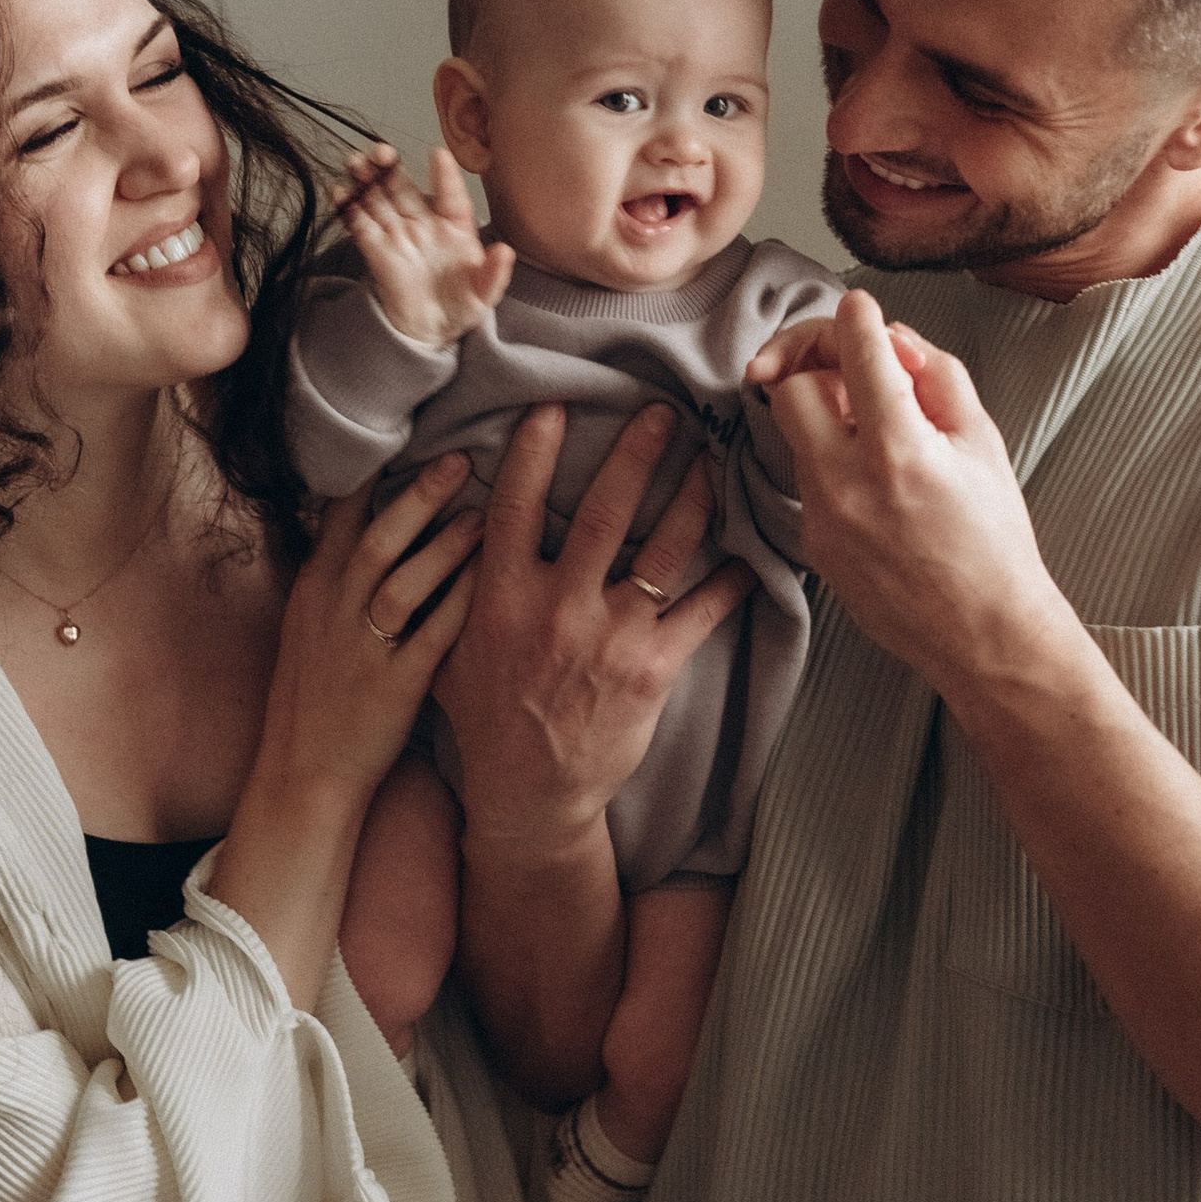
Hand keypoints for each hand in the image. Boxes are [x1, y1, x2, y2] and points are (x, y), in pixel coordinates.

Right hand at [255, 457, 483, 812]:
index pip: (340, 515)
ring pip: (403, 582)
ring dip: (446, 544)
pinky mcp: (394, 685)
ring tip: (488, 513)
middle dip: (419, 496)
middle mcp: (334, 609)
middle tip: (461, 457)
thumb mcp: (314, 625)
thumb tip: (377, 521)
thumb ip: (343, 575)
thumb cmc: (318, 698)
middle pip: (377, 538)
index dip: (373, 472)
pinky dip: (463, 602)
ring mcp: (361, 647)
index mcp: (315, 588)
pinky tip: (498, 579)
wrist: (302, 774)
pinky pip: (433, 635)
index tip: (408, 430)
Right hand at [338, 143, 514, 349]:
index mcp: (455, 226)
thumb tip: (505, 251)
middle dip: (389, 167)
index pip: (451, 195)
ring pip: (377, 198)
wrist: (433, 330)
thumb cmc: (463, 305)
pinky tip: (339, 192)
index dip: (445, 175)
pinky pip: (359, 224)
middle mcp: (424, 223)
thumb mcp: (485, 293)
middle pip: (403, 187)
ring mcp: (397, 234)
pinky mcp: (376, 250)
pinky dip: (347, 208)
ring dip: (365, 179)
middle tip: (381, 152)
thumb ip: (495, 273)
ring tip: (355, 163)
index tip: (438, 155)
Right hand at [432, 401, 752, 847]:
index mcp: (501, 597)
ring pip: (664, 549)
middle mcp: (558, 609)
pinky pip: (702, 611)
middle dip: (639, 453)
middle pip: (607, 511)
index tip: (554, 407)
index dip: (536, 452)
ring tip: (711, 463)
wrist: (529, 793)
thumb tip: (451, 527)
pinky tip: (751, 557)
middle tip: (663, 412)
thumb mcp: (449, 651)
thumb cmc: (486, 718)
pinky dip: (732, 581)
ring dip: (693, 498)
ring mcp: (611, 637)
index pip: (517, 507)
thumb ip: (456, 590)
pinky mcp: (652, 669)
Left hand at [764, 288, 1066, 703]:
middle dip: (820, 367)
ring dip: (824, 414)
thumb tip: (893, 340)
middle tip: (855, 371)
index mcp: (901, 451)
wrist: (982, 633)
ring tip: (871, 426)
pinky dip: (830, 461)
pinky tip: (873, 479)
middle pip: (791, 387)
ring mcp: (822, 518)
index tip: (859, 309)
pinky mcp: (812, 544)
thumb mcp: (984, 442)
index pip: (854, 352)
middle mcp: (848, 483)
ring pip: (794, 433)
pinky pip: (806, 478)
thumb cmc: (994, 540)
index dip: (855, 318)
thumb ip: (936, 375)